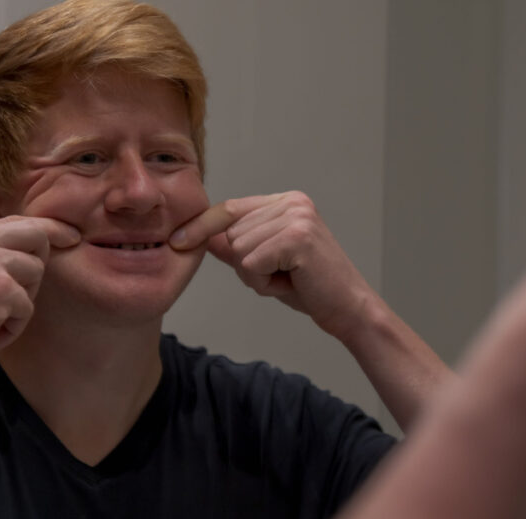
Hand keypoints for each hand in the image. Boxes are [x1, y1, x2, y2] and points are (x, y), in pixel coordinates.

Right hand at [0, 216, 79, 385]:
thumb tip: (21, 252)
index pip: (15, 221)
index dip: (47, 229)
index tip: (70, 235)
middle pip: (37, 233)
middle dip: (42, 259)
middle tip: (29, 289)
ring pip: (35, 272)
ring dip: (19, 301)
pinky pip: (27, 307)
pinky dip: (11, 328)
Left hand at [170, 191, 377, 339]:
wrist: (348, 309)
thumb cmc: (311, 288)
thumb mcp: (267, 264)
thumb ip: (236, 247)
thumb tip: (199, 237)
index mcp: (287, 202)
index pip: (230, 209)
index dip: (202, 226)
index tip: (176, 241)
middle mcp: (292, 202)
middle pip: (231, 232)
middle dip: (246, 265)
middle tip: (282, 276)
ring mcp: (296, 217)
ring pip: (238, 249)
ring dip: (256, 276)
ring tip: (288, 279)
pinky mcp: (297, 237)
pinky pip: (251, 263)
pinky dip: (264, 282)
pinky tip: (292, 283)